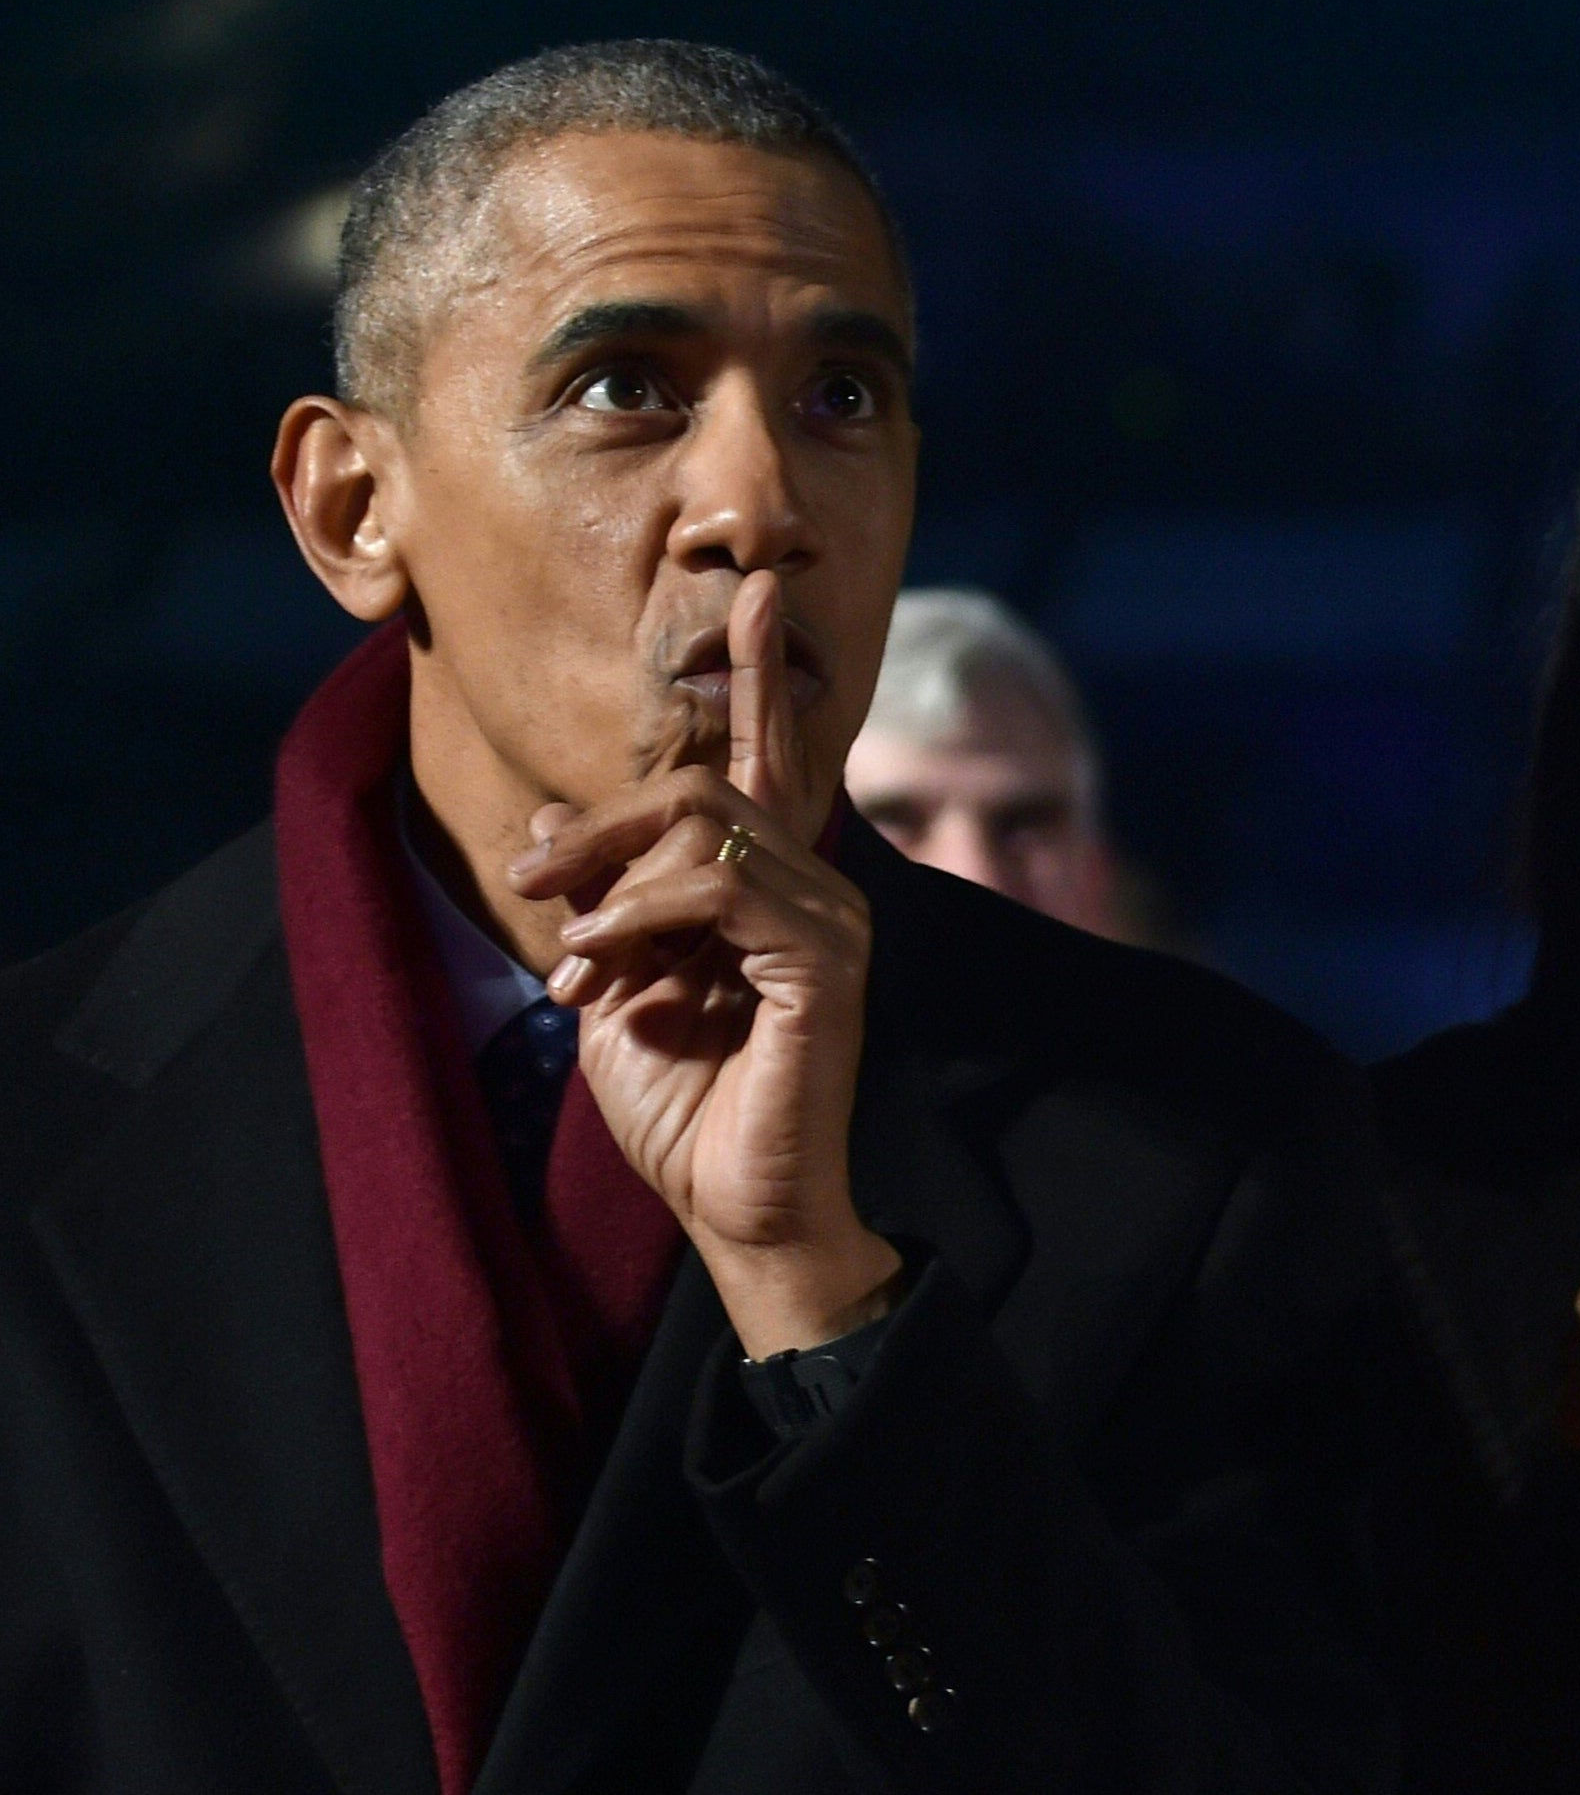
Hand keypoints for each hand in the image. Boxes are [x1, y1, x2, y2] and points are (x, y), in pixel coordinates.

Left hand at [509, 568, 898, 1356]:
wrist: (730, 1208)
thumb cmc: (683, 1108)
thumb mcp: (612, 981)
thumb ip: (598, 898)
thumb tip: (557, 823)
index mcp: (771, 888)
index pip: (769, 758)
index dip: (760, 672)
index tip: (758, 586)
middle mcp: (816, 889)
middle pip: (707, 786)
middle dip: (605, 824)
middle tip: (532, 883)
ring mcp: (832, 923)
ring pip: (710, 828)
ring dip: (614, 883)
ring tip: (575, 955)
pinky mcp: (828, 965)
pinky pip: (723, 887)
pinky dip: (644, 915)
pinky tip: (607, 965)